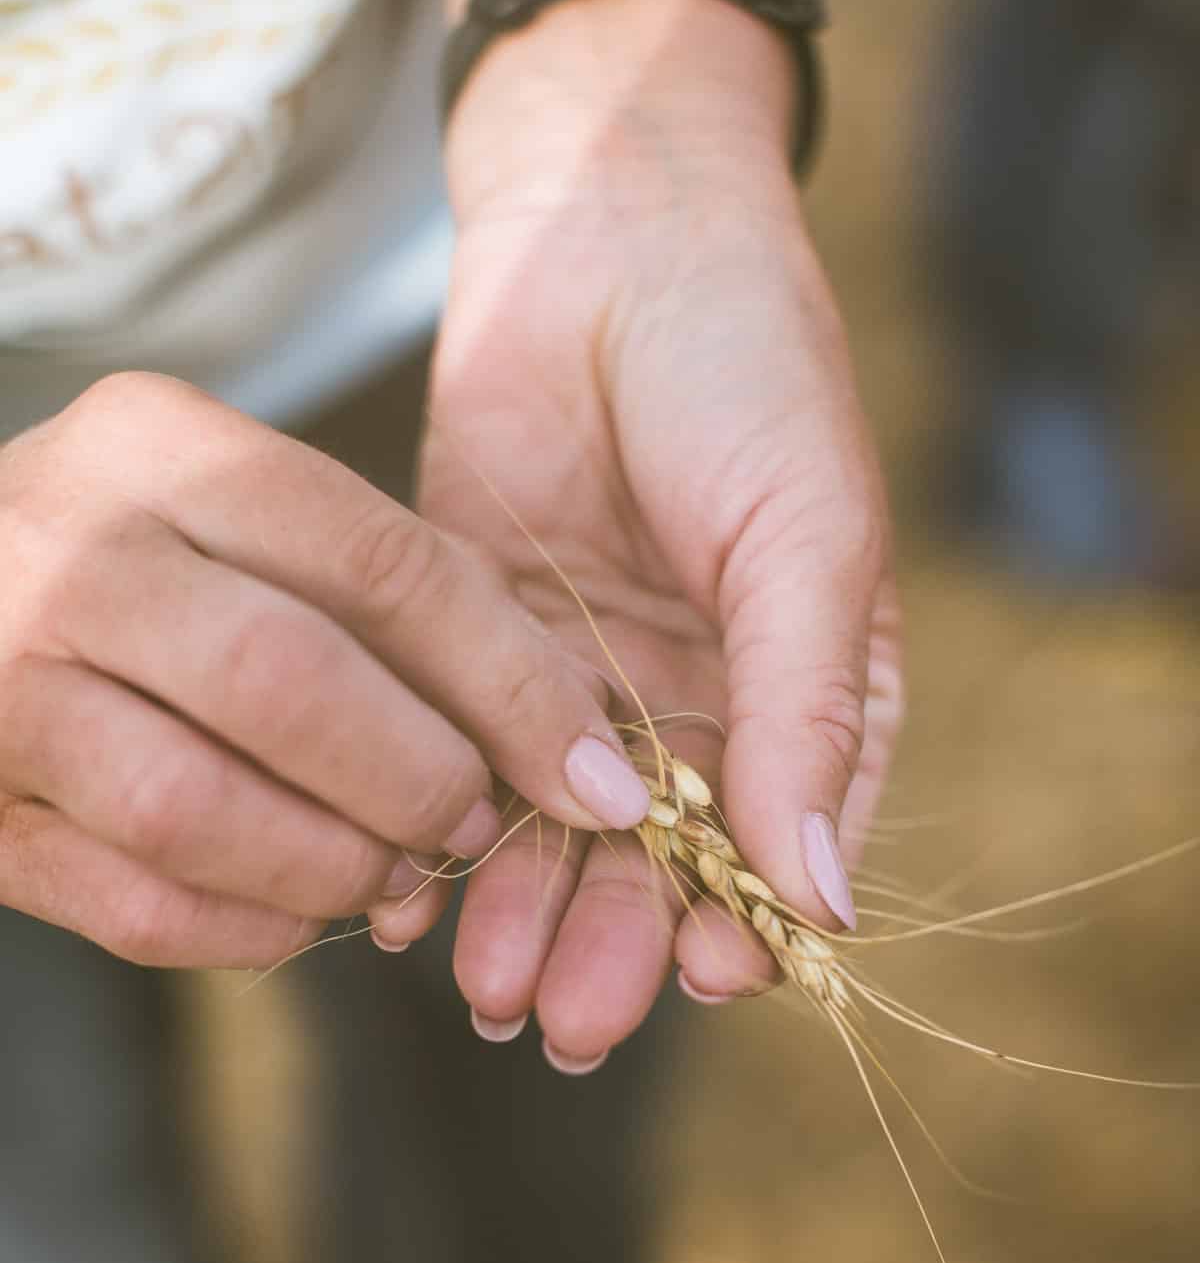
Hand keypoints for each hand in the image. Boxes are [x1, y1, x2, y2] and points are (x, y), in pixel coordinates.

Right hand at [0, 374, 648, 966]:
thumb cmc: (139, 559)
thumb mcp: (244, 515)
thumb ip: (391, 593)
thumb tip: (569, 730)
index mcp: (159, 447)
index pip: (381, 563)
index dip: (512, 684)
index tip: (596, 774)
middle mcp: (67, 550)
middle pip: (286, 682)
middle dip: (417, 779)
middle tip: (471, 824)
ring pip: (196, 809)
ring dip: (333, 867)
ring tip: (389, 875)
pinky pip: (133, 906)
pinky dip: (247, 930)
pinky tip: (297, 913)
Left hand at [367, 0, 902, 1065]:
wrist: (605, 238)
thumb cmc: (748, 375)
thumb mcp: (806, 540)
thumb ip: (808, 714)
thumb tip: (823, 899)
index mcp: (804, 689)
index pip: (783, 840)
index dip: (746, 920)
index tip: (710, 977)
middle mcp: (696, 706)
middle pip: (657, 865)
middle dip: (614, 947)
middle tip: (566, 1025)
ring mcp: (586, 684)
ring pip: (555, 835)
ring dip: (524, 917)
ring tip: (488, 991)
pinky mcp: (481, 650)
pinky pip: (464, 764)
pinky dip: (443, 839)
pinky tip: (412, 907)